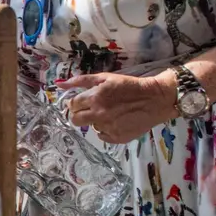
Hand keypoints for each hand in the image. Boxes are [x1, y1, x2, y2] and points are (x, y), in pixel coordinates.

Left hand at [60, 72, 176, 143]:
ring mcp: (108, 127)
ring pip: (90, 127)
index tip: (81, 102)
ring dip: (96, 121)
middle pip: (75, 120)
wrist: (155, 99)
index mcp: (95, 97)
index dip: (75, 103)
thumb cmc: (129, 86)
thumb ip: (81, 81)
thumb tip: (59, 84)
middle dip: (79, 114)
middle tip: (90, 110)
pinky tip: (117, 121)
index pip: (72, 105)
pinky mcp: (117, 138)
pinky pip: (103, 136)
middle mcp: (99, 114)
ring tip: (109, 113)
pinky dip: (106, 130)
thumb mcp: (105, 77)